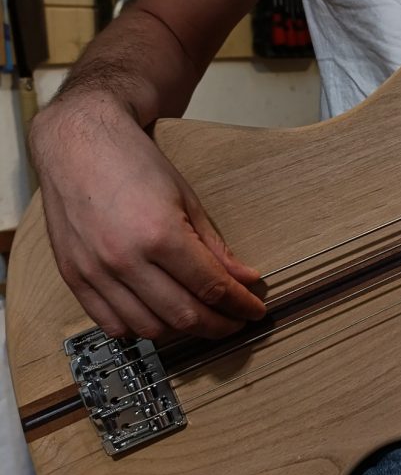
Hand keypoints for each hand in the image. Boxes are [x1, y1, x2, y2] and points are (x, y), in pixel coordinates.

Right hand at [30, 99, 266, 341]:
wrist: (78, 144)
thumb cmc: (133, 163)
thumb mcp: (186, 198)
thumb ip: (214, 246)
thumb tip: (244, 278)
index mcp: (159, 235)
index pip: (211, 287)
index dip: (239, 305)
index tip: (253, 311)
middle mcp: (125, 260)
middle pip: (184, 315)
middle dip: (218, 325)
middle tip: (234, 321)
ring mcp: (95, 272)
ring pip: (148, 328)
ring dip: (181, 331)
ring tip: (200, 318)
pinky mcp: (74, 277)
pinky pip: (110, 323)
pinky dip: (139, 329)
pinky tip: (158, 318)